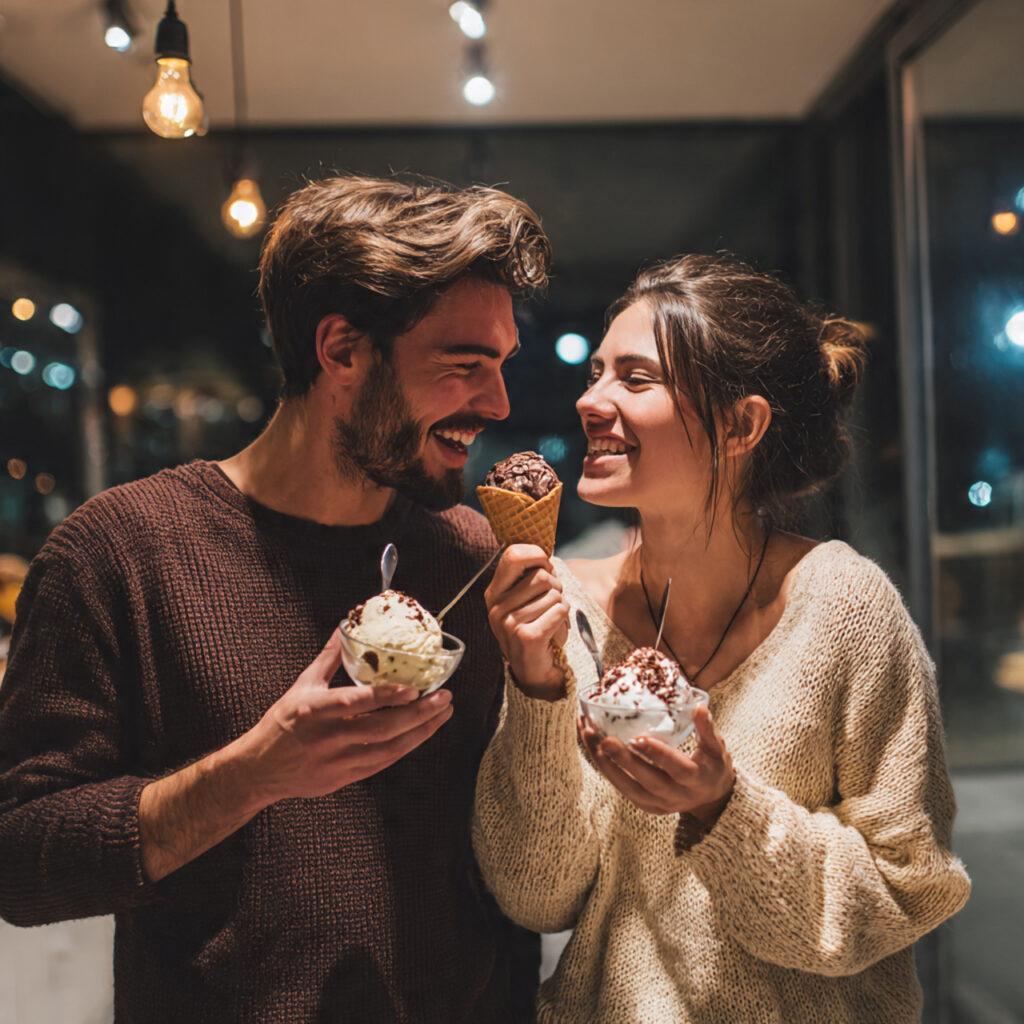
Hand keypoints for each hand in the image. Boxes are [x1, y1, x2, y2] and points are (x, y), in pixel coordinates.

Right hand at [241, 628, 454, 805]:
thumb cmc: (282, 722)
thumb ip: (330, 657)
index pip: (356, 703)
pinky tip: (422, 732)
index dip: (387, 697)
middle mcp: (327, 738)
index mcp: (313, 710)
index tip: (414, 687)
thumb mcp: (302, 685)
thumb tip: (345, 626)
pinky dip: (405, 747)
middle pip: (381, 729)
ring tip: (442, 713)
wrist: (259, 769)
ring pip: (388, 750)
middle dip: (418, 714)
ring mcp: (337, 762)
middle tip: (444, 698)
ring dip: (420, 732)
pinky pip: (382, 763)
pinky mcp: (344, 778)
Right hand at [484, 544, 569, 700]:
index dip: (536, 554)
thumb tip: (543, 553)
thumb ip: (530, 576)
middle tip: (552, 602)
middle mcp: (497, 607)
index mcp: (494, 593)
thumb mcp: (524, 601)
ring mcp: (509, 623)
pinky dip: (565, 619)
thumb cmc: (535, 629)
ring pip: (554, 595)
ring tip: (551, 621)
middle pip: (541, 575)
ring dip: (561, 606)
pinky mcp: (527, 637)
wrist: (534, 673)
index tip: (546, 564)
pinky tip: (555, 632)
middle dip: (556, 587)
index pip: (513, 555)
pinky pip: (559, 611)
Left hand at [578, 703, 734, 820]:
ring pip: (627, 787)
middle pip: (647, 781)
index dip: (657, 755)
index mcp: (696, 780)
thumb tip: (699, 706)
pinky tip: (590, 745)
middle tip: (604, 740)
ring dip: (606, 763)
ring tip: (589, 737)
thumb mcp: (716, 747)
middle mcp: (676, 797)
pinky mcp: (644, 805)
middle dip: (624, 761)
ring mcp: (658, 804)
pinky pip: (620, 787)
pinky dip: (603, 767)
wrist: (711, 797)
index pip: (677, 769)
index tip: (637, 738)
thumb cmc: (712, 765)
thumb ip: (707, 729)